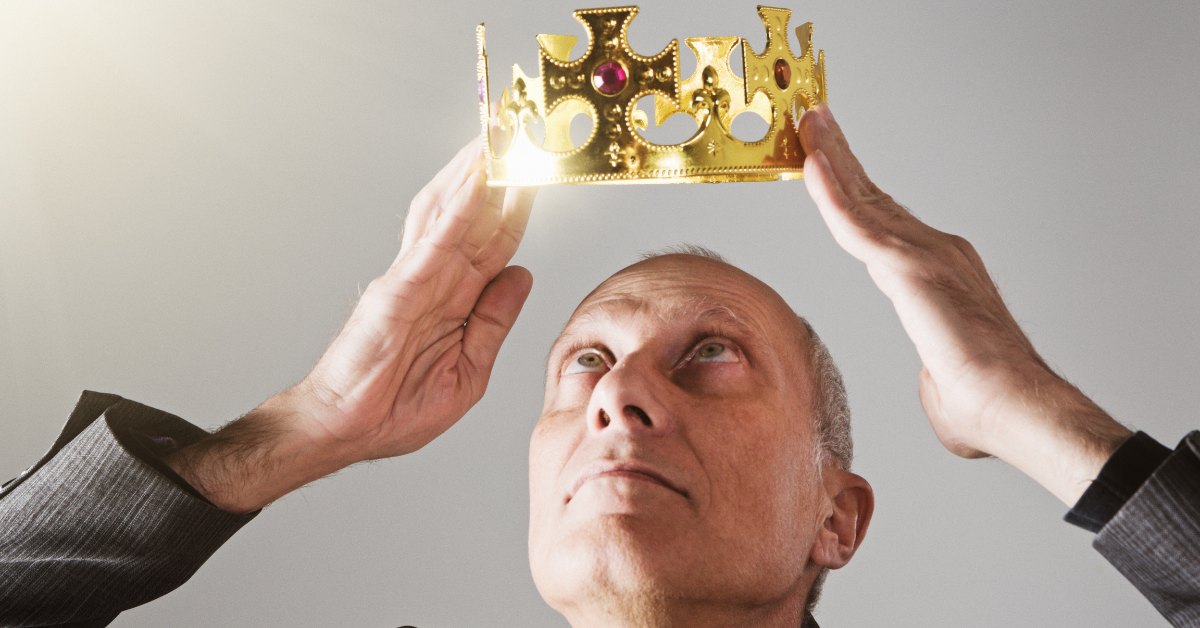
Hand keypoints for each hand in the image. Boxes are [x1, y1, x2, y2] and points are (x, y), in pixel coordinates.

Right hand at [168, 136, 536, 512]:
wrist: (343, 432)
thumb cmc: (394, 408)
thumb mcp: (468, 370)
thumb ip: (494, 321)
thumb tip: (523, 275)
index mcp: (452, 299)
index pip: (493, 243)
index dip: (518, 208)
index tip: (542, 176)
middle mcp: (433, 279)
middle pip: (473, 214)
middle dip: (499, 174)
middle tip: (524, 132)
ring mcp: (413, 280)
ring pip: (452, 213)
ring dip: (479, 173)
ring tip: (504, 136)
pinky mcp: (397, 291)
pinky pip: (435, 242)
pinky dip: (458, 208)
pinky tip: (479, 181)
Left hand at [797, 104, 1129, 504]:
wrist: (1013, 408)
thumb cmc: (984, 405)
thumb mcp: (945, 381)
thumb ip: (934, 369)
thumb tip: (937, 380)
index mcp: (941, 275)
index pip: (886, 225)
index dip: (856, 192)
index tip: (831, 164)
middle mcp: (937, 252)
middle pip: (874, 197)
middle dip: (840, 158)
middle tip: (812, 121)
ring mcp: (926, 255)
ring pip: (864, 199)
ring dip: (832, 159)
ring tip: (806, 123)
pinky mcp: (910, 267)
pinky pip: (858, 223)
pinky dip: (832, 193)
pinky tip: (812, 164)